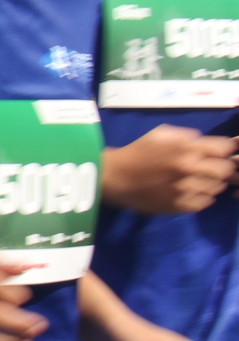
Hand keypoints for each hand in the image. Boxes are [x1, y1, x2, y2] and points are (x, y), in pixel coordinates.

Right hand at [103, 126, 238, 214]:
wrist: (115, 177)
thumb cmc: (137, 152)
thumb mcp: (160, 134)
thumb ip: (186, 136)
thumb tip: (205, 143)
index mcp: (185, 148)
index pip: (224, 149)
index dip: (224, 149)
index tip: (218, 152)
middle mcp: (189, 168)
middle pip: (225, 170)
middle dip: (222, 166)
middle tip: (212, 167)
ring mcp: (186, 189)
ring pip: (217, 187)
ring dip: (212, 182)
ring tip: (200, 179)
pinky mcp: (180, 205)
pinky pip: (205, 202)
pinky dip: (203, 196)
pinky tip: (192, 191)